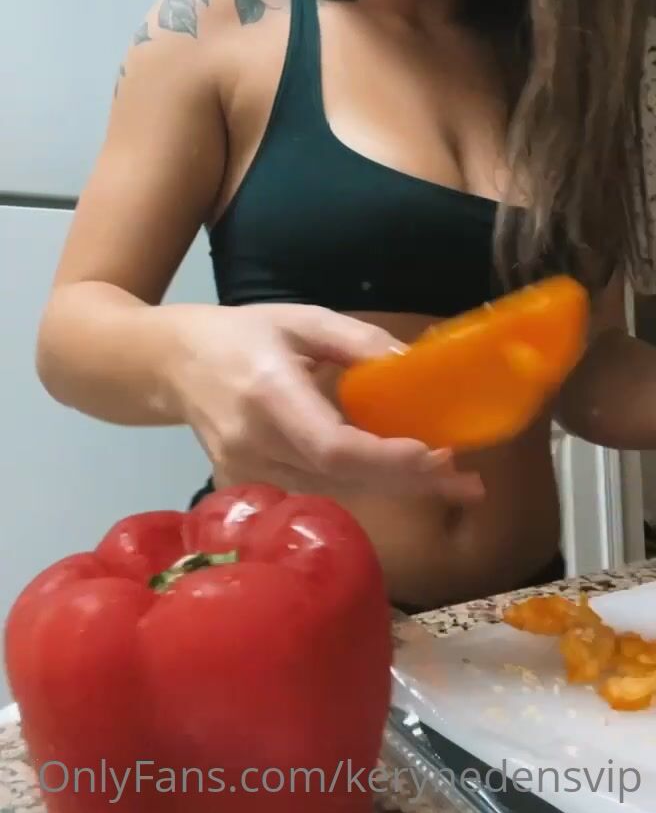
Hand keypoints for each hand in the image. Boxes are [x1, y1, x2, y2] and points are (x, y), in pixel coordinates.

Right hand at [167, 302, 483, 499]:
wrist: (170, 364)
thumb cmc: (241, 333)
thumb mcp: (301, 319)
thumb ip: (358, 341)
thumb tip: (417, 364)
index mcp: (268, 393)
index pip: (332, 447)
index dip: (387, 459)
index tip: (437, 454)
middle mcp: (255, 443)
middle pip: (342, 479)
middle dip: (409, 480)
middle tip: (467, 478)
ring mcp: (246, 473)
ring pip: (333, 493)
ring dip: (393, 488)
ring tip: (449, 479)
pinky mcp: (246, 488)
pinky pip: (315, 493)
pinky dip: (361, 486)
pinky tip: (398, 475)